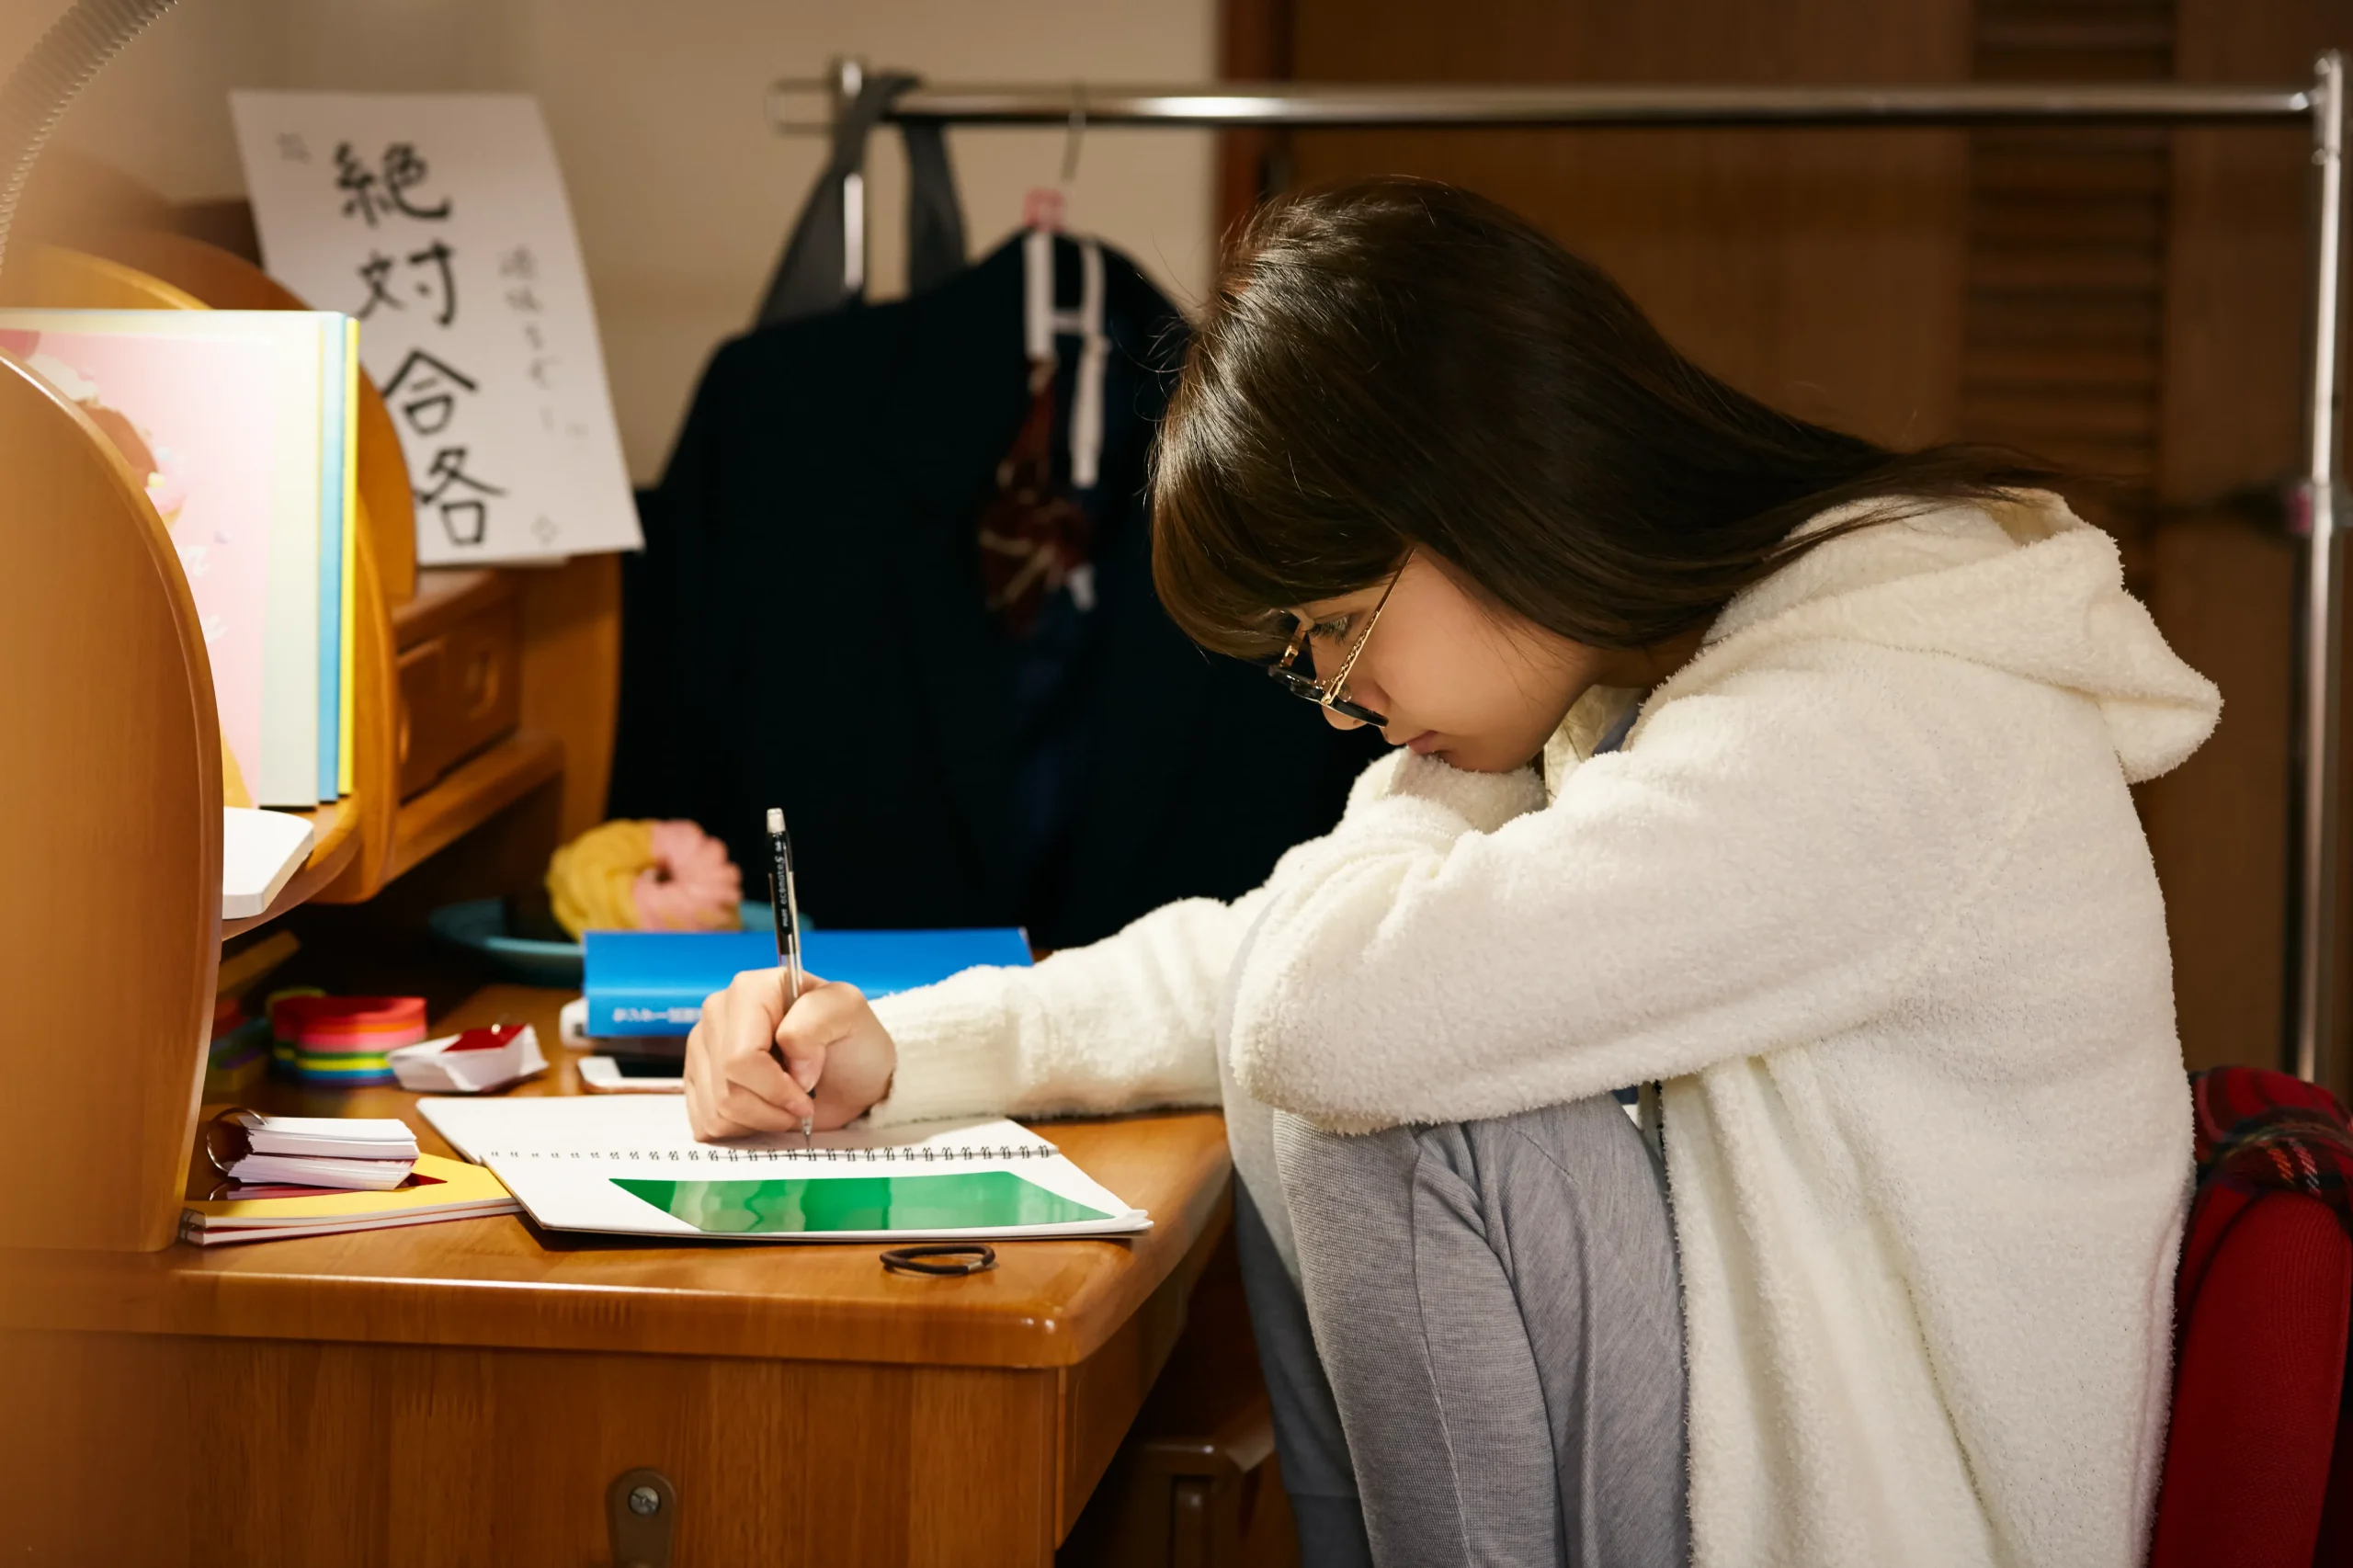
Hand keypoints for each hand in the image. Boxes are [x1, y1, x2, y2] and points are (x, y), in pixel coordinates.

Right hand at [682, 969, 897, 1139]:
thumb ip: (818, 1020)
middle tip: (801, 1103)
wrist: (850, 1075)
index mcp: (750, 989)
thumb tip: (789, 1059)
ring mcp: (702, 1046)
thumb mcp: (850, 1013)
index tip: (806, 1097)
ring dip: (758, 1120)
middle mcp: (718, 1012)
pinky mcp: (696, 1080)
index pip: (740, 1057)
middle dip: (770, 1108)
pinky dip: (739, 1129)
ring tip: (784, 1106)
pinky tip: (762, 1111)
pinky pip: (705, 1123)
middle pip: (726, 1087)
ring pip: (715, 1109)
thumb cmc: (852, 1042)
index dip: (775, 1088)